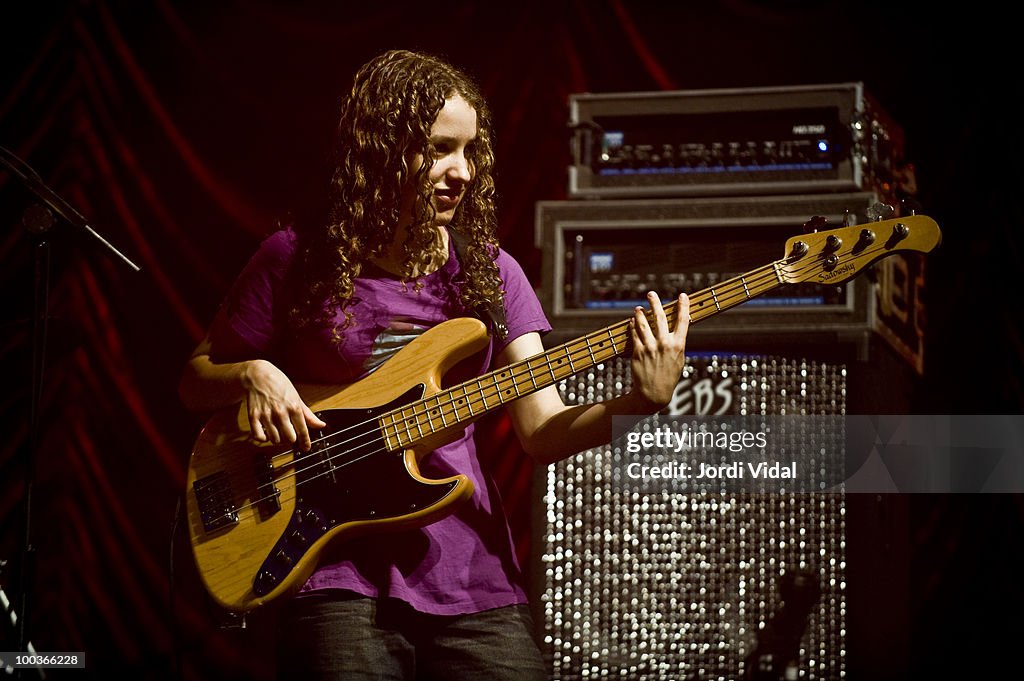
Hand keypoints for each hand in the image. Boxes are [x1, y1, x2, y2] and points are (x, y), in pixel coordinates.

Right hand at [241, 360, 326, 450]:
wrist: (258, 375)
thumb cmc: (279, 384)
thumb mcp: (297, 397)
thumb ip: (308, 414)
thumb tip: (321, 425)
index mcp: (294, 407)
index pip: (302, 430)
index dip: (305, 442)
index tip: (306, 448)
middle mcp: (280, 412)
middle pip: (289, 438)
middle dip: (291, 439)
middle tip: (290, 434)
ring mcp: (266, 415)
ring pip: (275, 439)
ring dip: (278, 439)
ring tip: (278, 432)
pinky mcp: (253, 416)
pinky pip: (259, 436)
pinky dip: (263, 438)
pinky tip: (266, 433)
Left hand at [628, 292, 689, 411]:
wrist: (654, 393)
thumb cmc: (668, 376)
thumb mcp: (679, 360)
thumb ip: (676, 343)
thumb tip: (674, 329)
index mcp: (678, 345)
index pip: (683, 321)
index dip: (683, 306)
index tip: (683, 296)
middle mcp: (664, 344)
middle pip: (660, 317)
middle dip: (655, 303)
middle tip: (650, 294)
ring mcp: (650, 347)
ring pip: (643, 324)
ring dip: (640, 313)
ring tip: (638, 308)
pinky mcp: (638, 352)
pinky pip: (634, 334)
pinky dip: (633, 326)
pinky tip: (632, 321)